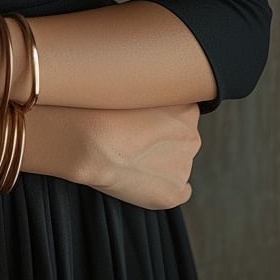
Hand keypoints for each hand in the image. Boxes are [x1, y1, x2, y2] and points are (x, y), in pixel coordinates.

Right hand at [81, 103, 201, 208]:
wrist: (88, 142)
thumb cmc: (103, 108)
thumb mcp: (133, 85)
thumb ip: (153, 92)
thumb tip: (153, 98)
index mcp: (187, 109)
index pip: (181, 112)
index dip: (158, 115)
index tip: (140, 118)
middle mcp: (192, 138)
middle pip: (181, 139)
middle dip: (161, 139)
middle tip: (132, 138)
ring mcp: (183, 168)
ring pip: (176, 164)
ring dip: (159, 162)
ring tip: (128, 157)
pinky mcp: (171, 194)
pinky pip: (178, 191)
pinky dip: (164, 187)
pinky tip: (142, 178)